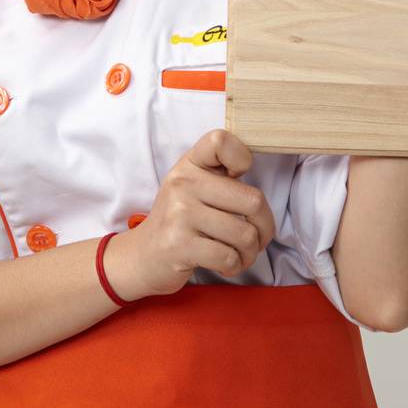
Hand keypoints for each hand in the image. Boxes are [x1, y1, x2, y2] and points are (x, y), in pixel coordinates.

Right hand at [102, 129, 276, 301]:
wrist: (143, 256)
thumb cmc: (180, 220)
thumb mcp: (194, 187)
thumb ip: (222, 176)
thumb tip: (259, 194)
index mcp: (190, 164)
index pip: (220, 141)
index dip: (242, 158)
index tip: (238, 179)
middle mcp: (183, 183)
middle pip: (253, 201)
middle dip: (265, 228)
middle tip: (256, 238)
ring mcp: (180, 214)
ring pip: (245, 235)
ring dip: (250, 253)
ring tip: (239, 254)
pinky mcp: (180, 246)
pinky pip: (229, 258)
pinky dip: (235, 266)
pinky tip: (224, 264)